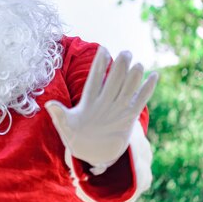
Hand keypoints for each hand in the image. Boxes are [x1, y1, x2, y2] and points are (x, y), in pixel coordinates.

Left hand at [45, 47, 156, 173]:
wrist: (90, 153)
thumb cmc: (75, 138)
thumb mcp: (65, 127)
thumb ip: (59, 115)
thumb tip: (48, 105)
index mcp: (88, 100)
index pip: (94, 79)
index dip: (99, 65)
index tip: (103, 49)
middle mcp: (104, 100)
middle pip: (113, 80)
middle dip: (119, 66)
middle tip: (126, 52)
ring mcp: (117, 107)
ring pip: (127, 88)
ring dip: (133, 76)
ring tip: (138, 64)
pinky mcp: (128, 117)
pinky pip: (139, 101)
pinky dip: (146, 89)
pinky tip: (154, 75)